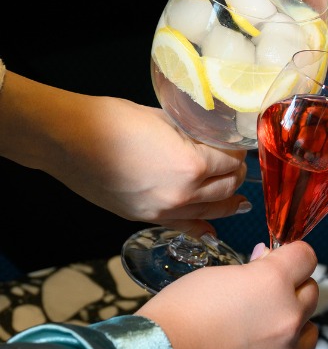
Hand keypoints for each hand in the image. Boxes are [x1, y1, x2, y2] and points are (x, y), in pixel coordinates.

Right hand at [0, 73, 248, 234]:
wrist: (68, 140)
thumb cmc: (113, 121)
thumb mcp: (166, 119)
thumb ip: (193, 134)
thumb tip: (211, 138)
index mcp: (192, 165)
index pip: (231, 162)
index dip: (237, 151)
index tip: (237, 145)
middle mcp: (183, 194)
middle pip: (226, 189)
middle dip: (235, 175)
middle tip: (236, 165)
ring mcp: (164, 210)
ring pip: (211, 211)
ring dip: (227, 201)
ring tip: (238, 198)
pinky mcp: (145, 217)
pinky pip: (183, 226)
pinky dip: (202, 227)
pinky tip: (213, 229)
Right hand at [137, 241, 318, 348]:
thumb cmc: (179, 313)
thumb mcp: (215, 275)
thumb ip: (250, 269)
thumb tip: (266, 260)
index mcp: (274, 282)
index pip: (307, 257)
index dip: (293, 256)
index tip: (280, 260)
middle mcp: (288, 317)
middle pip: (311, 293)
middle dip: (293, 289)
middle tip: (266, 295)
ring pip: (309, 331)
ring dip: (294, 325)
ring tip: (265, 328)